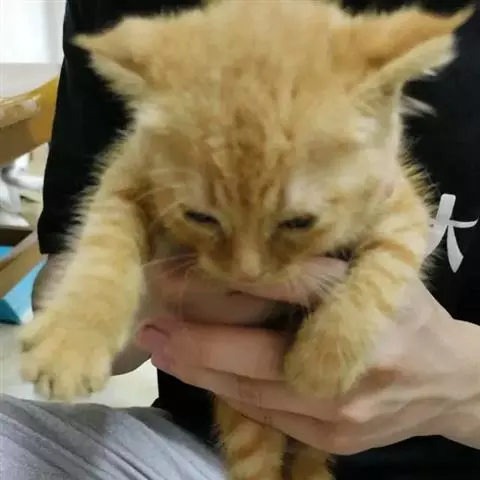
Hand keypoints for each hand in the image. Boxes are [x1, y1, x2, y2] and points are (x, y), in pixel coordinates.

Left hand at [137, 259, 479, 451]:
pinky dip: (227, 392)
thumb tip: (242, 258)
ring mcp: (341, 406)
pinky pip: (266, 414)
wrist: (448, 379)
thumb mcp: (370, 273)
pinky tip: (199, 373)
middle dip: (194, 338)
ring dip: (199, 369)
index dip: (222, 278)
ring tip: (160, 346)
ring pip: (252, 389)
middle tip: (150, 322)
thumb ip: (315, 268)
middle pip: (255, 350)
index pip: (282, 283)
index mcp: (361, 300)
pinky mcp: (335, 437)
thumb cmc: (405, 314)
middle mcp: (350, 357)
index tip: (175, 273)